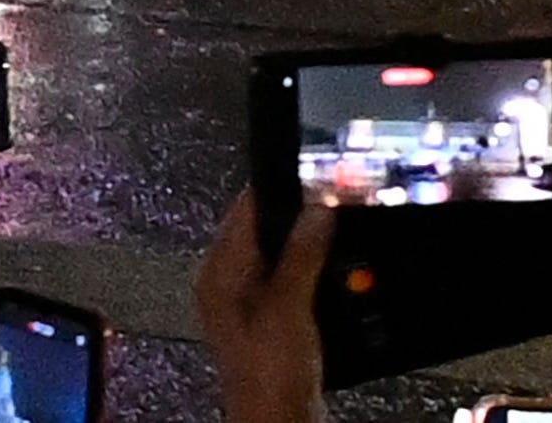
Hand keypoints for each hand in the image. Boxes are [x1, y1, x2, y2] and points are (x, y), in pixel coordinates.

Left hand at [195, 189, 332, 422]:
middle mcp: (227, 284)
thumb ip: (302, 254)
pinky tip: (328, 271)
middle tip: (328, 201)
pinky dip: (308, 272)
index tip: (309, 175)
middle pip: (262, 231)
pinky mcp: (270, 323)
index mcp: (219, 272)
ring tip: (332, 231)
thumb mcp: (289, 307)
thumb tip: (317, 210)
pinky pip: (288, 281)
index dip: (277, 190)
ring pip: (277, 256)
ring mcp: (248, 305)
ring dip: (304, 246)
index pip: (243, 211)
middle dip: (294, 217)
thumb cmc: (269, 376)